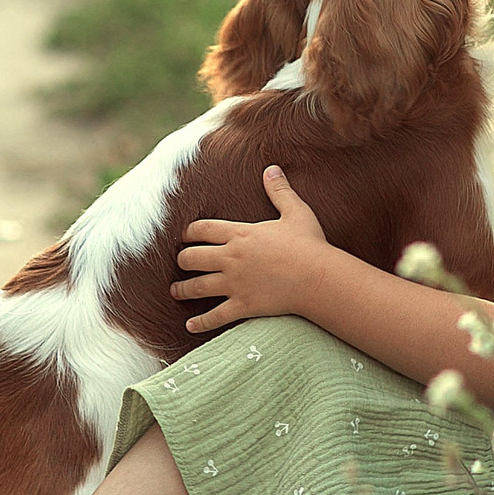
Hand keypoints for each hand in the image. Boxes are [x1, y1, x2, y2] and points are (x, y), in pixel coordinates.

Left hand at [174, 167, 348, 333]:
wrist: (318, 277)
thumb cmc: (309, 244)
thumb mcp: (295, 212)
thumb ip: (279, 191)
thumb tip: (272, 168)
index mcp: (240, 234)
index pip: (202, 230)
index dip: (189, 232)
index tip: (184, 236)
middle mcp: (231, 258)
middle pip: (192, 258)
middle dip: (183, 260)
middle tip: (181, 262)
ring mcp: (234, 283)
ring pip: (197, 286)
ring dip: (183, 289)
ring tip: (175, 291)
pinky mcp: (243, 305)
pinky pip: (215, 316)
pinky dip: (201, 322)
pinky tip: (190, 325)